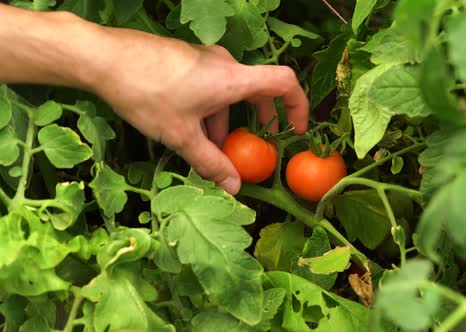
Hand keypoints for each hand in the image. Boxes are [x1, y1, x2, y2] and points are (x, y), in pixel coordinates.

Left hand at [91, 28, 308, 194]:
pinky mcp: (185, 60)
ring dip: (225, 121)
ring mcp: (204, 59)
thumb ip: (211, 163)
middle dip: (256, 122)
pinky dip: (208, 109)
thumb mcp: (181, 136)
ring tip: (206, 148)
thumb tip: (234, 188)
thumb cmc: (147, 94)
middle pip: (256, 91)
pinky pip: (209, 86)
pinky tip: (186, 128)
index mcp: (233, 79)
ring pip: (227, 92)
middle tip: (250, 148)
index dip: (298, 106)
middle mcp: (224, 64)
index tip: (295, 130)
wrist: (103, 57)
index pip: (284, 82)